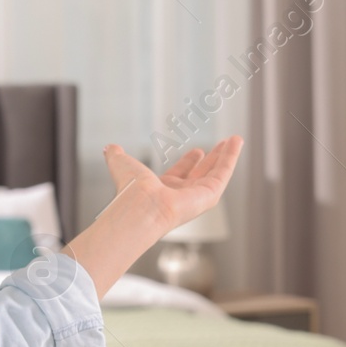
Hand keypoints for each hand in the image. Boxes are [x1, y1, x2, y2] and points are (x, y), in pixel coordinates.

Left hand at [63, 136, 243, 298]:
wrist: (141, 206)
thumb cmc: (130, 190)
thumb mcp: (121, 164)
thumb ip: (116, 155)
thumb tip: (109, 147)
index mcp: (162, 189)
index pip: (180, 174)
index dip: (189, 162)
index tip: (197, 150)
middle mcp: (181, 195)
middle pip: (202, 174)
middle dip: (212, 159)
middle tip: (223, 145)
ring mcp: (197, 196)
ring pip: (216, 173)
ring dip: (227, 156)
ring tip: (236, 140)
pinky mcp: (210, 195)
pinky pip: (224, 173)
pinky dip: (232, 157)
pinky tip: (237, 142)